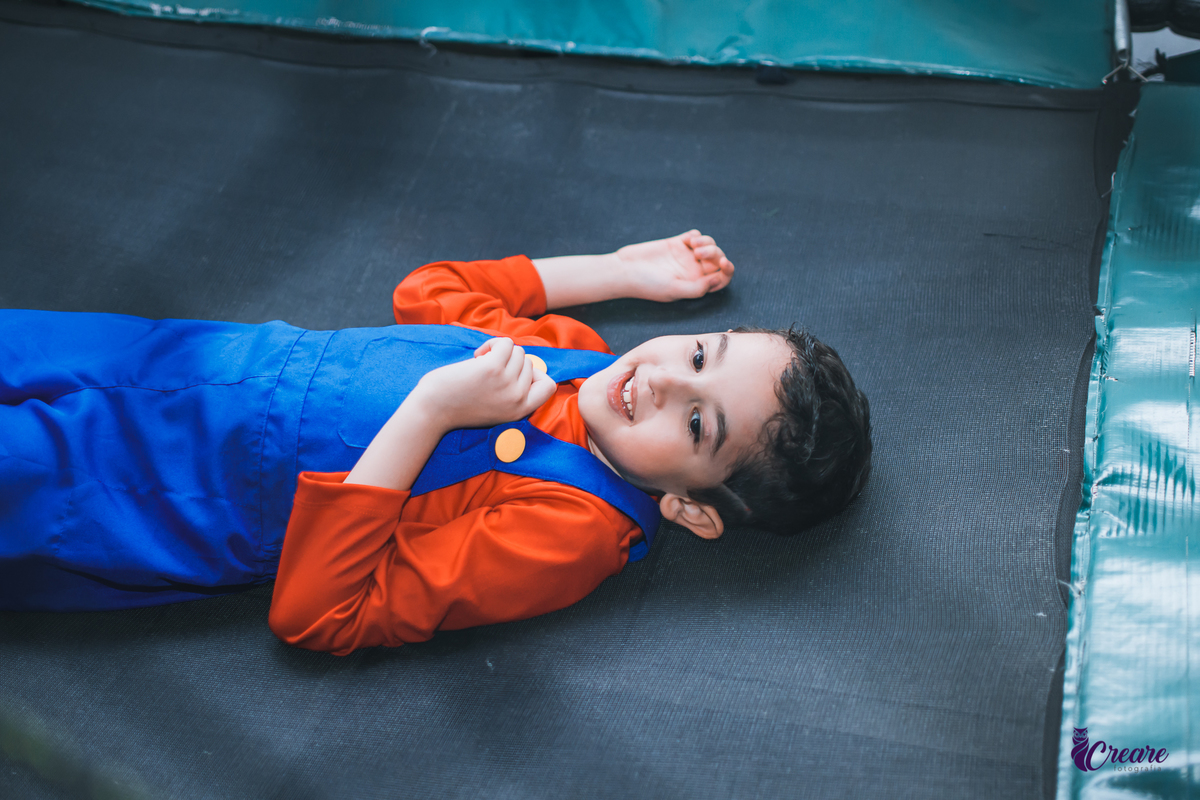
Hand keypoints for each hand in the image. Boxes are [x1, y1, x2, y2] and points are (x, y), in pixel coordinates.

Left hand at [410, 338, 557, 431]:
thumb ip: (512, 392)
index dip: (536, 375)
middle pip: (529, 363)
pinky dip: (492, 343)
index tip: (514, 375)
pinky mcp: (492, 368)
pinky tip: (477, 356)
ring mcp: (506, 383)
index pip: (549, 386)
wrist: (433, 411)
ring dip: (499, 351)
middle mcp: (517, 399)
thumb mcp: (495, 408)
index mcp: (520, 411)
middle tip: (488, 370)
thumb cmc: (459, 405)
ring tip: (481, 363)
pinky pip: (506, 343)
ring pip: (518, 351)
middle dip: (509, 361)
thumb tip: (525, 362)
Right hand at [615, 230, 734, 301]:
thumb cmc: (647, 284)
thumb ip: (697, 288)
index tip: (723, 263)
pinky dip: (696, 235)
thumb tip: (717, 280)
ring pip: (709, 245)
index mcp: (695, 285)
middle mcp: (693, 271)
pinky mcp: (676, 243)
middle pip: (717, 260)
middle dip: (715, 253)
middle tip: (700, 253)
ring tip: (694, 245)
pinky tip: (687, 240)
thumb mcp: (674, 289)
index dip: (727, 271)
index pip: (721, 279)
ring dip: (707, 242)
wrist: (625, 269)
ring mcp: (685, 257)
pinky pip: (695, 236)